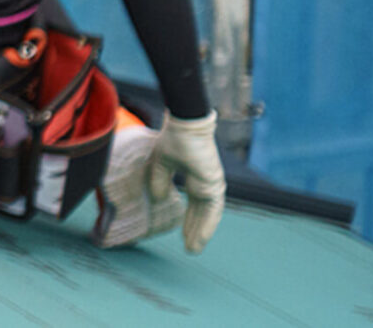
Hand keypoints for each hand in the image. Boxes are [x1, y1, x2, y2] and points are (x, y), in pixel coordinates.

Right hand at [148, 113, 225, 253]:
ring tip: (193, 249)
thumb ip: (159, 181)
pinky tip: (199, 238)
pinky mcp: (214, 184)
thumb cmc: (173, 138)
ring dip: (201, 233)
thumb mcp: (160, 164)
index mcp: (196, 178)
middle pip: (203, 213)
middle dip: (196, 230)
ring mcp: (212, 184)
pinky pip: (213, 210)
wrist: (185, 124)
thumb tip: (157, 199)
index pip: (196, 204)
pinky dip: (207, 225)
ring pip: (209, 215)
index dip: (190, 219)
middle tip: (190, 248)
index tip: (183, 234)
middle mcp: (207, 183)